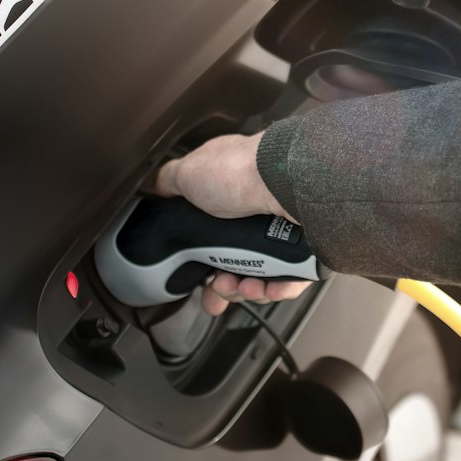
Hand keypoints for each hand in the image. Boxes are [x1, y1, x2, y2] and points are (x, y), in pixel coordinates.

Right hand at [154, 132, 312, 315]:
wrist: (284, 181)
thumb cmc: (240, 171)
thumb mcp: (188, 172)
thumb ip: (170, 181)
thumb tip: (156, 187)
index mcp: (230, 198)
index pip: (214, 241)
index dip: (203, 265)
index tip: (198, 280)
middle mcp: (257, 215)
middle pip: (237, 266)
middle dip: (224, 285)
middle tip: (220, 285)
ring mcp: (283, 232)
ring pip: (262, 277)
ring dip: (248, 289)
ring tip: (245, 285)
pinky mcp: (305, 249)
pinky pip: (291, 281)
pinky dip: (277, 289)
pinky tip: (268, 286)